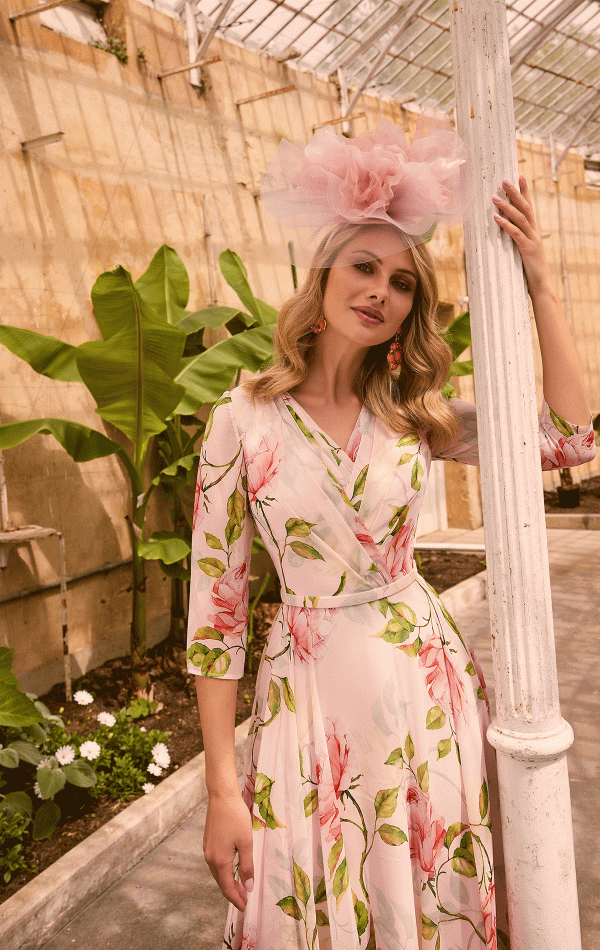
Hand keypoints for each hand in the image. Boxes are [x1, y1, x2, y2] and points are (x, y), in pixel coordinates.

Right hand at [203, 791, 254, 911]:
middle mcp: (210, 858)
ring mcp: (207, 850)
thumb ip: (247, 865)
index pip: (227, 887)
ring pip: (217, 873)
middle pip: (221, 882)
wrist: (221, 796)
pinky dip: (224, 871)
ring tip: (240, 887)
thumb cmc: (236, 817)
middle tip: (245, 900)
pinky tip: (232, 870)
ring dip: (228, 882)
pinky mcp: (208, 843)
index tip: (245, 907)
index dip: (236, 899)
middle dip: (232, 893)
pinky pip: (215, 864)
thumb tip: (248, 886)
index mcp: (219, 860)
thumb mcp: (246, 842)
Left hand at [492, 176, 552, 293]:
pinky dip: (506, 225)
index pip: (529, 206)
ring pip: (520, 218)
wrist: (541, 285)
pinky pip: (516, 234)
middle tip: (504, 179)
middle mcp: (534, 232)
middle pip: (525, 207)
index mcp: (533, 231)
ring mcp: (532, 240)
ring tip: (494, 197)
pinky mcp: (528, 249)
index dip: (524, 191)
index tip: (519, 176)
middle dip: (515, 192)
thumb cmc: (530, 270)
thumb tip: (502, 231)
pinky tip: (496, 218)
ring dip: (507, 206)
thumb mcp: (522, 251)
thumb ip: (516, 240)